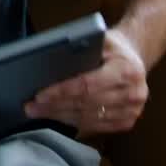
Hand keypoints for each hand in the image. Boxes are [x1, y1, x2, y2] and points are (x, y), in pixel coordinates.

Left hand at [25, 28, 148, 133]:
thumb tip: (50, 61)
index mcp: (126, 70)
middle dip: (55, 106)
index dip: (62, 91)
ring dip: (60, 116)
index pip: (88, 85)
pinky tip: (57, 118)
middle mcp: (133, 93)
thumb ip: (81, 49)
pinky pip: (97, 126)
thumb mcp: (99, 38)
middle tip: (31, 107)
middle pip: (86, 104)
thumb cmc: (111, 46)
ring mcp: (132, 111)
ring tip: (38, 112)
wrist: (135, 56)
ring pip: (89, 118)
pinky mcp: (127, 121)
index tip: (40, 95)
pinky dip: (74, 122)